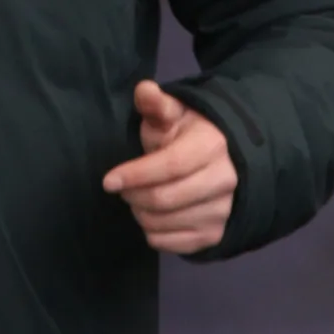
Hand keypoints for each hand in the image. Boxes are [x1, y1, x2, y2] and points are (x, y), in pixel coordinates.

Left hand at [102, 81, 237, 255]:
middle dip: (133, 195)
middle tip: (121, 189)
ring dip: (140, 214)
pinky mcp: (216, 234)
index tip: (108, 180)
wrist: (225, 159)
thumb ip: (156, 104)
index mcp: (212, 146)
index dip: (135, 174)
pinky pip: (174, 244)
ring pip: (166, 223)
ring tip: (136, 199)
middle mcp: (224, 181)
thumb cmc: (189, 134)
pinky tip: (151, 216)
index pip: (169, 166)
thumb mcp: (173, 113)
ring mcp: (223, 210)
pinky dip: (153, 233)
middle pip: (165, 199)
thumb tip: (144, 90)